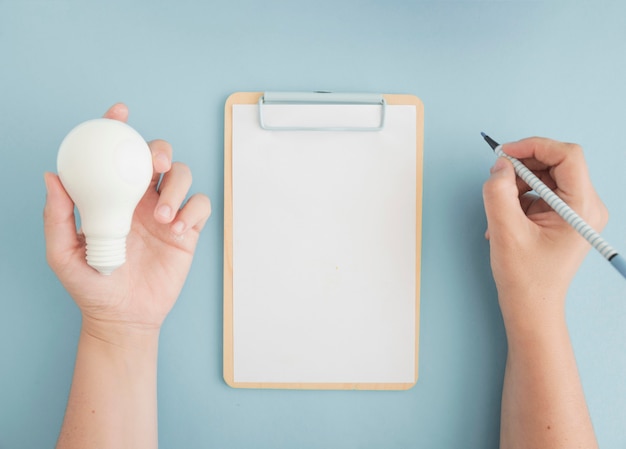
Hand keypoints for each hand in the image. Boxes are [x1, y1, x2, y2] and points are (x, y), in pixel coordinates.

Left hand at [44, 103, 210, 340]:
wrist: (123, 316)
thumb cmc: (91, 286)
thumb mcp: (63, 253)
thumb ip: (56, 217)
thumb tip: (52, 177)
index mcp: (113, 196)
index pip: (118, 155)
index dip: (119, 129)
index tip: (119, 113)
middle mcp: (142, 199)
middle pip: (158, 156)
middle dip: (160, 150)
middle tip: (155, 166)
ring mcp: (167, 213)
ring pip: (183, 175)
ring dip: (177, 187)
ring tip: (163, 217)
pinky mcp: (188, 231)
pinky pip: (200, 205)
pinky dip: (192, 209)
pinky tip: (176, 229)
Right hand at [482, 137, 607, 321]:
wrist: (531, 307)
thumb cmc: (524, 277)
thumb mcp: (504, 230)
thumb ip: (498, 192)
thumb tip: (500, 165)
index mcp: (581, 208)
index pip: (567, 156)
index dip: (534, 146)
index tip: (505, 153)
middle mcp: (586, 206)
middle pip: (556, 163)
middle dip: (522, 167)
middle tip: (496, 179)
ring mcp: (576, 211)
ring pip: (545, 176)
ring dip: (517, 184)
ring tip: (500, 209)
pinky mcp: (563, 216)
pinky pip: (541, 191)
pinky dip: (519, 197)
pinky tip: (505, 219)